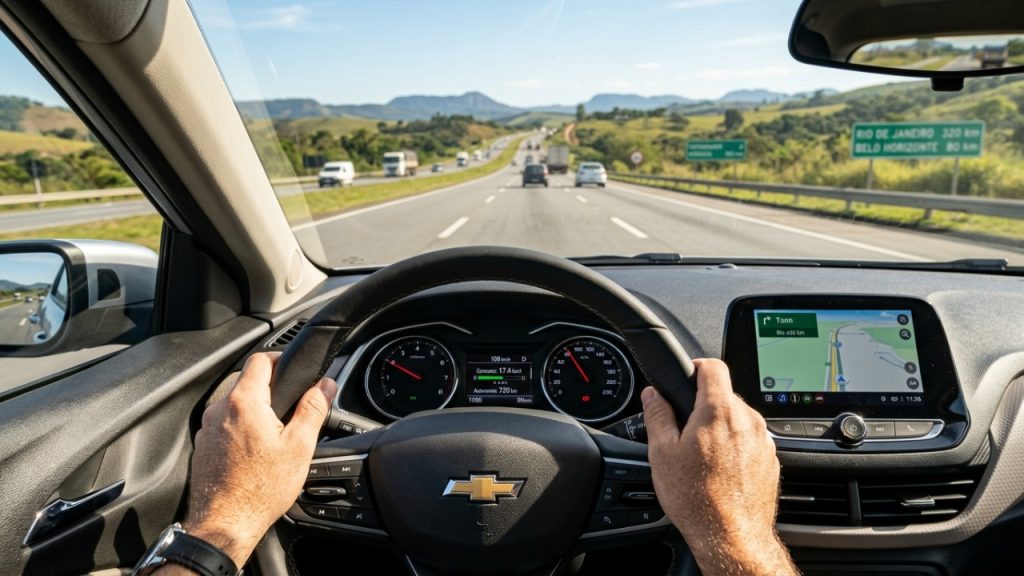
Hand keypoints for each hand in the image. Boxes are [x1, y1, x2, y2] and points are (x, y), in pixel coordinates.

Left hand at [180, 352, 336, 567]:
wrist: (225, 524)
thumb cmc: (259, 490)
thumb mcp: (299, 446)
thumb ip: (313, 409)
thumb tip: (326, 385)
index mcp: (244, 402)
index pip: (260, 359)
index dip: (280, 358)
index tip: (293, 370)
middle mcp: (219, 410)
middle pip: (247, 382)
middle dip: (270, 390)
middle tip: (291, 408)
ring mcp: (207, 428)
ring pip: (235, 405)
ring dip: (255, 411)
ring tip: (275, 435)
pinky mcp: (203, 446)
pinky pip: (225, 426)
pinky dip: (241, 430)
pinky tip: (256, 453)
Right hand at [643, 358, 797, 575]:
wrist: (730, 536)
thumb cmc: (697, 499)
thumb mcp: (662, 453)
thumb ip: (657, 416)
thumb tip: (653, 395)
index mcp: (718, 411)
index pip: (714, 366)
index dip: (697, 366)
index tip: (689, 375)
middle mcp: (747, 420)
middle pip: (725, 395)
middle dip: (706, 405)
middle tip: (686, 429)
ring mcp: (763, 440)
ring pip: (739, 419)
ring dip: (721, 427)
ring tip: (703, 456)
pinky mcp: (771, 460)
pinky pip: (751, 441)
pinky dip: (736, 447)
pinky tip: (720, 469)